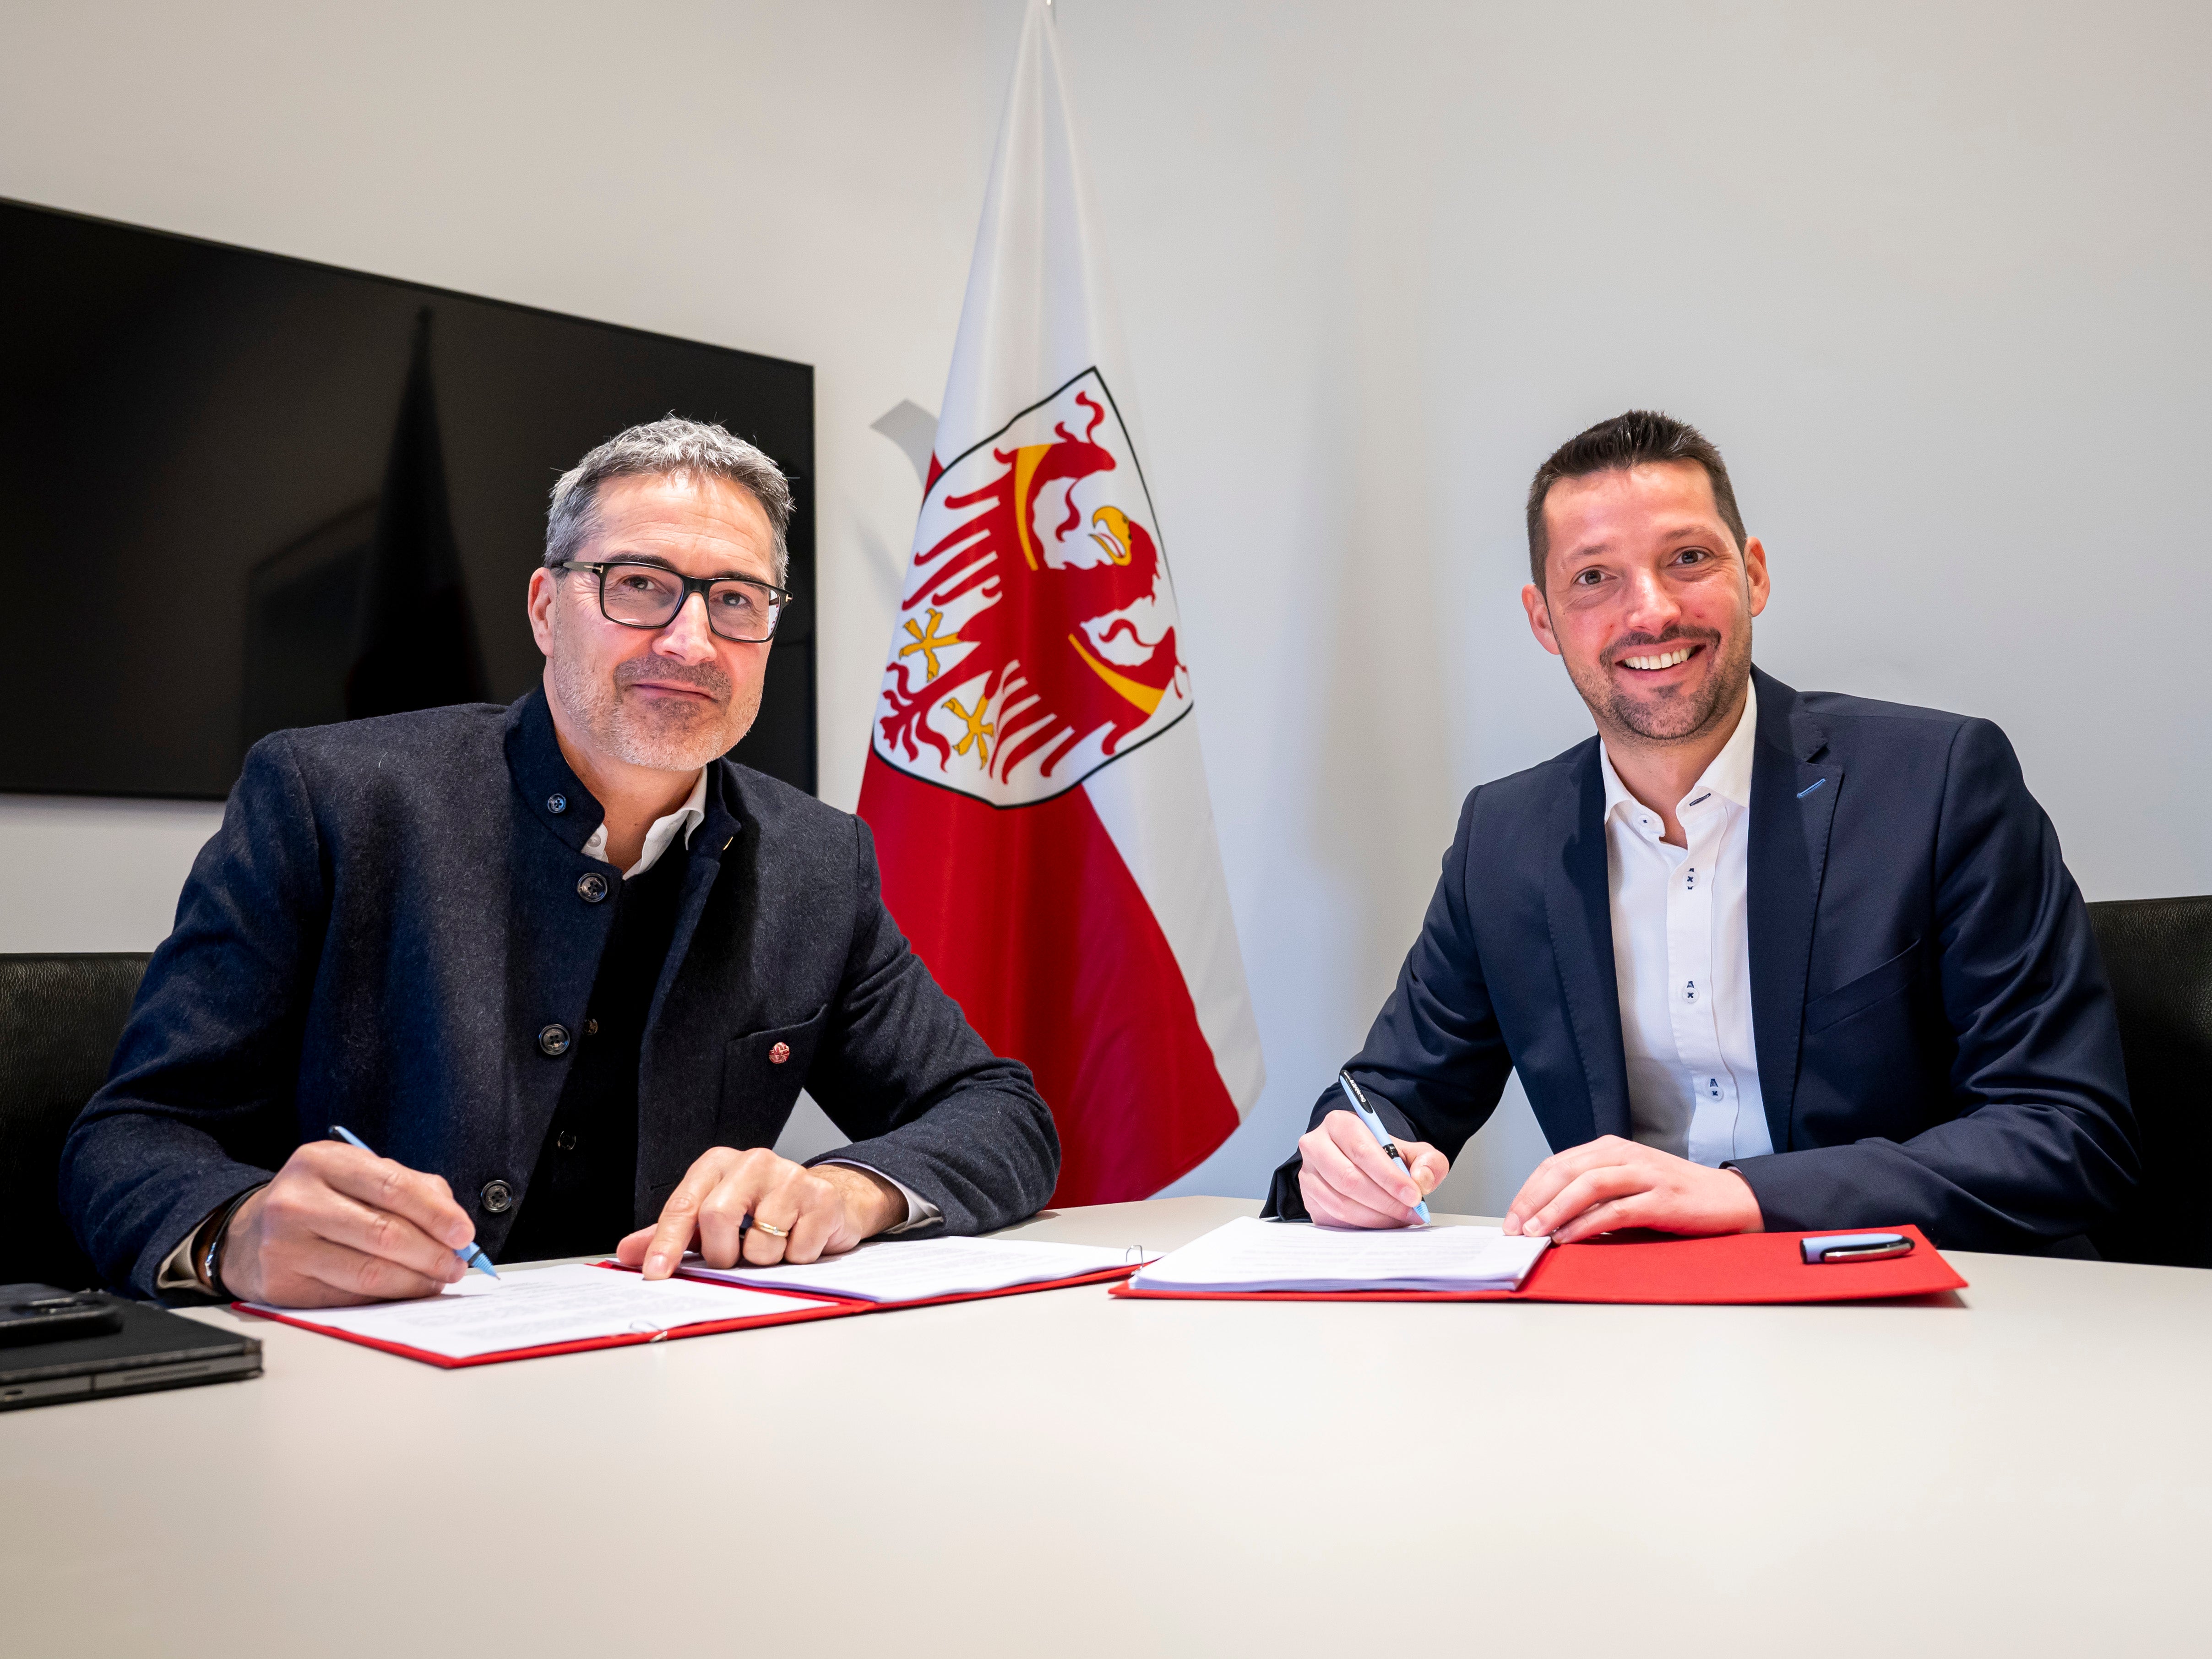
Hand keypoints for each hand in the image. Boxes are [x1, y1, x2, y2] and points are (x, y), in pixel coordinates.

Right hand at [218, 1141, 477, 1306]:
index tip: (464, 1233)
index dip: (437, 1213)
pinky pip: (350, 1297)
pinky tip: (404, 1291)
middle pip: (384, 1233)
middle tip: (457, 1264)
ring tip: (437, 1280)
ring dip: (415, 1281)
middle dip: (432, 1253)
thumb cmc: (318, 1200)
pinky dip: (387, 1297)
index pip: (393, 1187)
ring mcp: (285, 1245)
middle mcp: (298, 1201)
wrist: (249, 1233)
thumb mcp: (355, 1174)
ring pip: (370, 1272)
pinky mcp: (283, 1284)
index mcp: (321, 1161)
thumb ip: (409, 1188)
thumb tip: (454, 1224)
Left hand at [616, 1148, 906, 1278]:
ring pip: (760, 1244)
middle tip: (735, 1256)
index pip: (683, 1205)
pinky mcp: (821, 1198)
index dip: (667, 1243)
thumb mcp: (712, 1217)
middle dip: (723, 1253)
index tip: (656, 1273)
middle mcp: (753, 1162)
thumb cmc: (762, 1209)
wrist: (824, 1201)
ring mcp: (791, 1176)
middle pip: (717, 1218)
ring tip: (773, 1243)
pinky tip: (799, 1240)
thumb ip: (673, 1234)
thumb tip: (628, 1253)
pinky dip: (795, 1258)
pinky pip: (797, 1251)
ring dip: (764, 1259)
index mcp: (718, 1164)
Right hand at [1296, 1109, 1448, 1227]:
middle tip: (1411, 1212)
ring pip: (1340, 1203)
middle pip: (1349, 1179)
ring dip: (1375, 1217)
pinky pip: (1334, 1219)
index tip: (1414, 1195)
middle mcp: (1316, 1146)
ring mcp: (1308, 1174)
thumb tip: (1421, 1181)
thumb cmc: (1383, 1155)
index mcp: (1339, 1123)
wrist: (1360, 1161)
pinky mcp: (1308, 1199)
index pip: (1363, 1152)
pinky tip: (1381, 1222)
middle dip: (1385, 1201)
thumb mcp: (1412, 1150)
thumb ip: (1427, 1161)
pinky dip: (1362, 1226)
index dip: (1390, 1177)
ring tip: (1400, 1218)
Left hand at [1502, 1135, 1762, 1242]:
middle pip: (1565, 1171)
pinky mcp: (1661, 1199)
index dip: (1529, 1190)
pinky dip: (1587, 1225)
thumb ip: (1593, 1192)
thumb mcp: (1627, 1184)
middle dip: (1533, 1201)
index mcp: (1610, 1148)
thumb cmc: (1673, 1196)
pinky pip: (1615, 1210)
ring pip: (1586, 1186)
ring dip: (1554, 1211)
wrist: (1728, 1200)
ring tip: (1535, 1233)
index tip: (1511, 1217)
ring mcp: (1644, 1174)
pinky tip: (1569, 1238)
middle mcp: (1624, 1155)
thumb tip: (1546, 1218)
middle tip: (1514, 1229)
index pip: (1556, 1164)